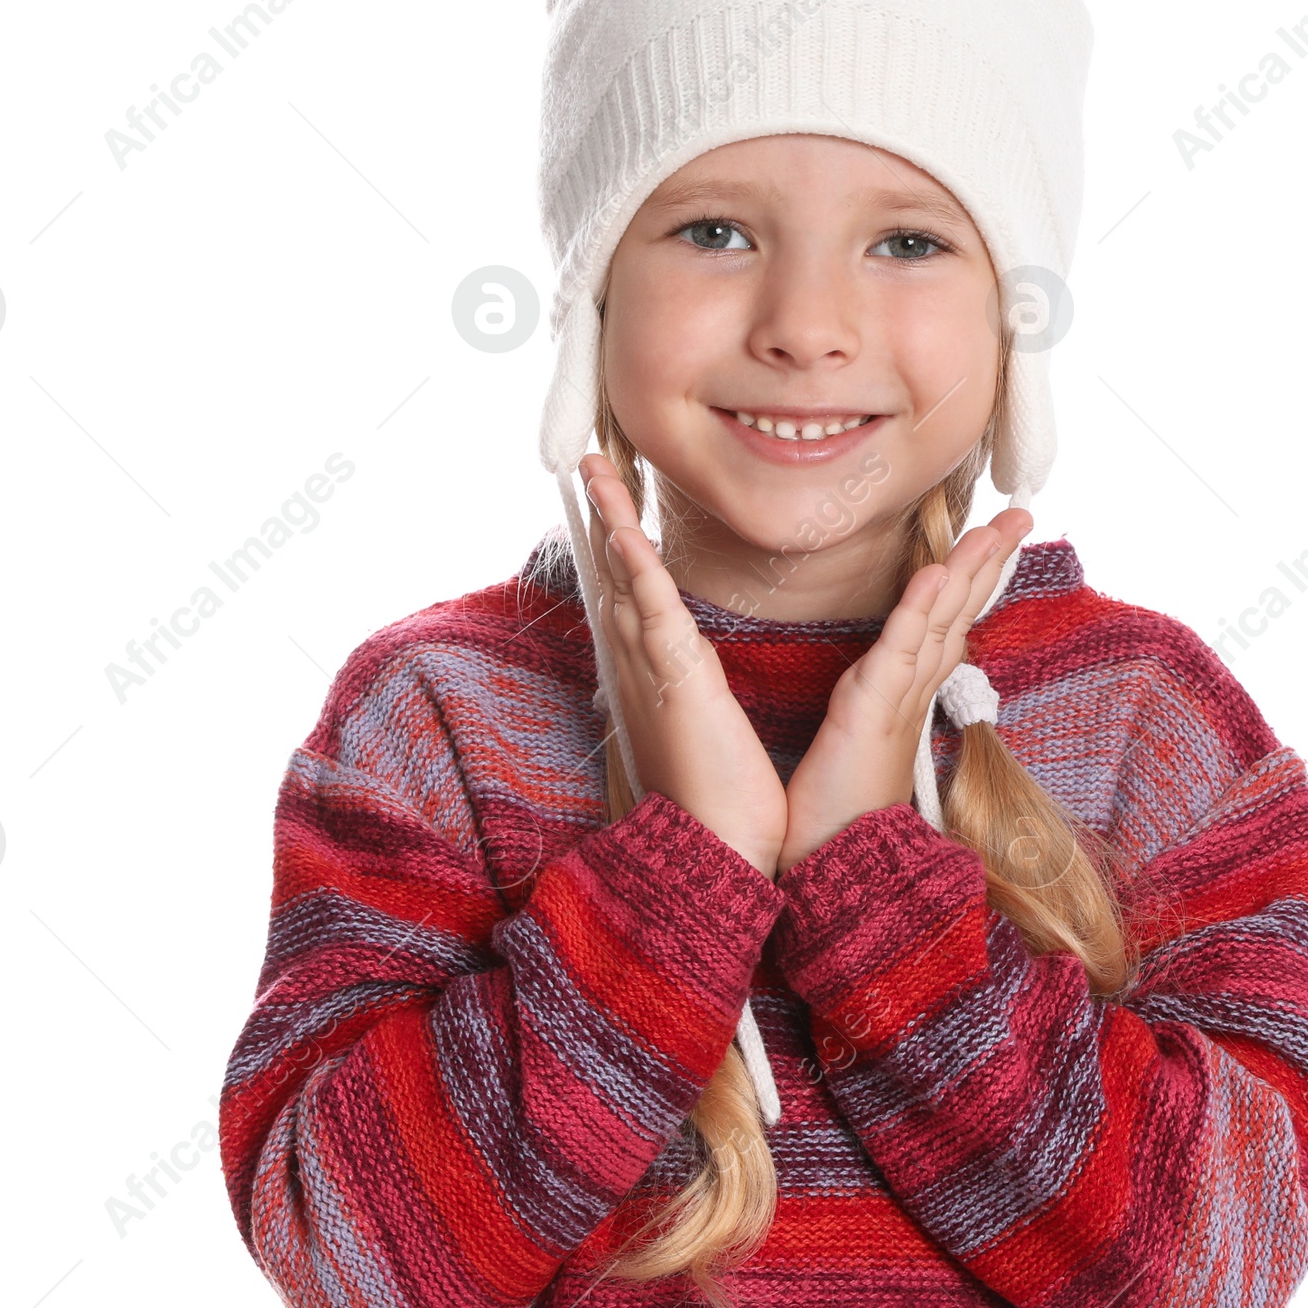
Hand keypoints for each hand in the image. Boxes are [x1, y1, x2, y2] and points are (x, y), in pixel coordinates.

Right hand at [580, 455, 787, 876]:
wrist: (715, 844)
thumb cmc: (719, 796)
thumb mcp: (704, 725)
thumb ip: (693, 689)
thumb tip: (689, 670)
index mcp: (654, 671)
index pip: (629, 593)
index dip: (617, 544)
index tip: (614, 504)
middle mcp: (640, 661)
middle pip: (614, 571)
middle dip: (602, 514)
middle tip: (589, 462)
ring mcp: (652, 665)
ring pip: (623, 574)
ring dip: (610, 517)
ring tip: (595, 467)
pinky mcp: (673, 673)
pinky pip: (650, 604)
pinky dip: (635, 561)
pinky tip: (624, 525)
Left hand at [777, 508, 1031, 873]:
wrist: (830, 867)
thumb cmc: (832, 813)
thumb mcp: (854, 745)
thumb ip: (870, 709)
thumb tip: (876, 685)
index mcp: (905, 697)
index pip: (945, 626)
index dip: (970, 582)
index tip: (991, 541)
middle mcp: (911, 694)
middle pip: (958, 613)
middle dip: (988, 561)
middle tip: (1019, 514)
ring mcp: (897, 701)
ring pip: (941, 621)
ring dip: (969, 570)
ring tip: (996, 525)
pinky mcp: (872, 711)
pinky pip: (900, 650)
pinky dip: (918, 608)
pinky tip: (936, 573)